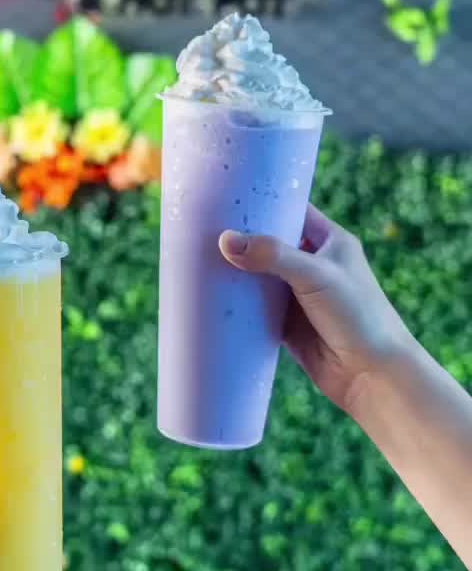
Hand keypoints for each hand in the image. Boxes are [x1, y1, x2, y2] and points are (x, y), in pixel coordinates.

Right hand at [220, 205, 412, 414]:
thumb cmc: (357, 316)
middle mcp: (314, 265)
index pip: (294, 210)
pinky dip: (239, 303)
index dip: (266, 201)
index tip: (229, 194)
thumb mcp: (315, 275)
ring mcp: (300, 295)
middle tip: (204, 225)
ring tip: (198, 255)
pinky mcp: (289, 324)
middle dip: (243, 237)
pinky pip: (257, 308)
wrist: (372, 376)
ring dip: (238, 271)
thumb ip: (272, 255)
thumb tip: (225, 240)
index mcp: (331, 242)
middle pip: (271, 243)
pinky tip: (212, 295)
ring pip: (261, 276)